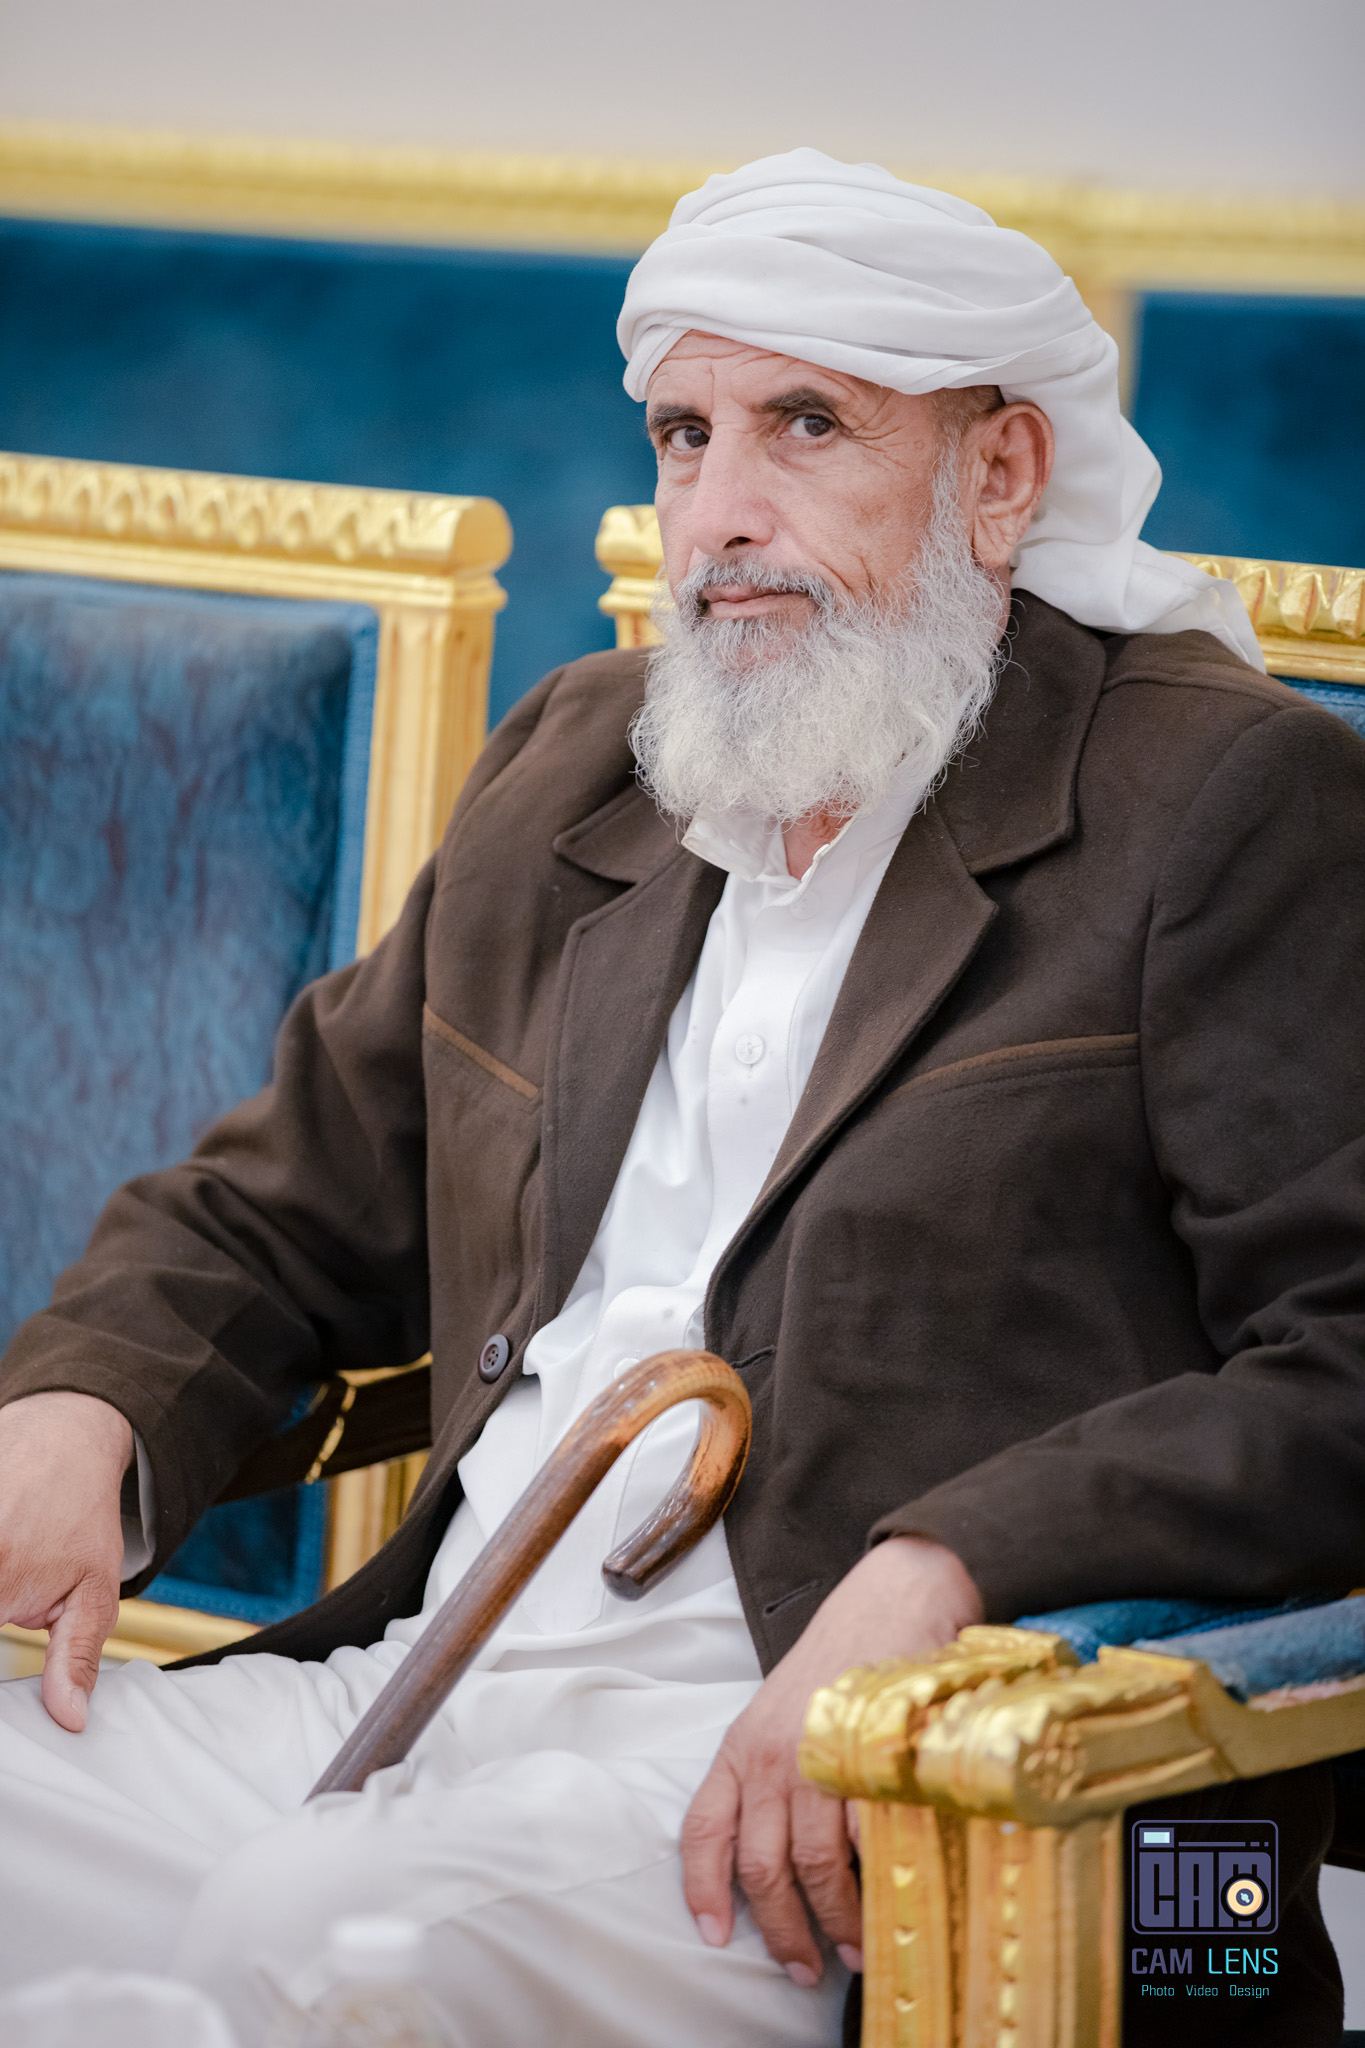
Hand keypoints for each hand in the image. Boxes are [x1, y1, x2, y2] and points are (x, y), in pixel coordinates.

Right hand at [0, 1391, 132, 1730]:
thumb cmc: (82, 1515)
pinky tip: (9, 1556)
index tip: (11, 1635)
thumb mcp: (94, 1591)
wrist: (65, 1438)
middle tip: (14, 1604)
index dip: (2, 1641)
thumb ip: (75, 1658)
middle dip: (1, 1614)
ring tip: (13, 1573)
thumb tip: (69, 1718)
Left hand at [681, 1536, 981, 1984]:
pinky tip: (886, 1904)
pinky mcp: (866, 1759)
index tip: (714, 1934)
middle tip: (803, 1967)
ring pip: (811, 1866)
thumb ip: (771, 1771)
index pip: (703, 1828)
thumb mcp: (781, 1710)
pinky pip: (862, 1841)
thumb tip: (780, 1850)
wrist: (891, 1598)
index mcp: (741, 1745)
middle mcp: (770, 1756)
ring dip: (831, 1921)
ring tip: (850, 1951)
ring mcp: (817, 1758)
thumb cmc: (840, 1657)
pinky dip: (873, 1884)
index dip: (703, 1888)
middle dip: (779, 1930)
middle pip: (758, 1865)